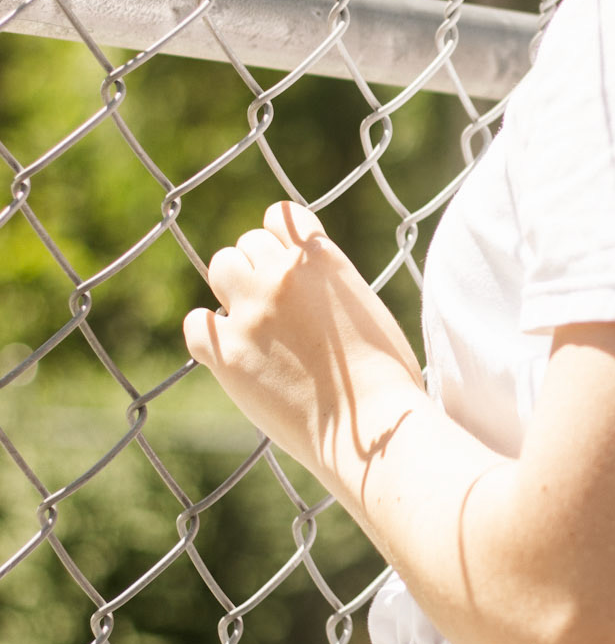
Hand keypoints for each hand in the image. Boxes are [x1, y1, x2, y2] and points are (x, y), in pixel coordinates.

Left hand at [184, 201, 424, 496]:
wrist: (371, 428)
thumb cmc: (387, 377)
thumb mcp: (367, 308)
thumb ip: (333, 285)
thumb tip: (312, 291)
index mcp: (322, 258)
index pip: (281, 215)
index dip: (282, 239)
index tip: (288, 263)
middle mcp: (282, 275)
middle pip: (248, 243)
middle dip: (258, 267)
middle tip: (273, 303)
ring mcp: (252, 313)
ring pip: (220, 267)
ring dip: (232, 288)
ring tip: (251, 319)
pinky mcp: (229, 354)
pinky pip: (197, 323)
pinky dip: (209, 333)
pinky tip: (228, 348)